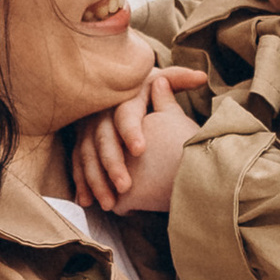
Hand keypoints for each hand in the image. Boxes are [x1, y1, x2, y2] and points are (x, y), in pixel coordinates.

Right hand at [73, 67, 205, 216]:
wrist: (110, 86)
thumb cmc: (140, 85)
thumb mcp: (156, 79)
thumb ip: (176, 79)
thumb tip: (201, 76)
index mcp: (120, 98)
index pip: (125, 114)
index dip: (131, 131)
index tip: (140, 150)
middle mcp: (100, 113)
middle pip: (103, 140)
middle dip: (113, 164)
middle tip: (125, 186)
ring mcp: (87, 129)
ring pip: (87, 156)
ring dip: (96, 180)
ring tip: (109, 203)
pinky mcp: (80, 142)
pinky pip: (78, 163)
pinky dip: (82, 183)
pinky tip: (87, 201)